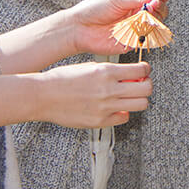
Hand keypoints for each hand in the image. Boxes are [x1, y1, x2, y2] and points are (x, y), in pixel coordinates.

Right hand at [36, 60, 150, 127]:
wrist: (43, 96)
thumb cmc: (62, 79)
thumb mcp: (89, 66)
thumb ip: (110, 71)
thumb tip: (129, 74)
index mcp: (106, 71)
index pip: (141, 70)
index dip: (145, 70)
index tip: (143, 71)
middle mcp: (109, 89)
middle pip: (146, 89)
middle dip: (146, 85)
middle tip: (140, 84)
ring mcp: (105, 107)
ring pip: (140, 105)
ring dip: (138, 100)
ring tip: (129, 97)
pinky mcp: (100, 121)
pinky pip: (123, 118)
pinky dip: (123, 113)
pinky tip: (115, 108)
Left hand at [68, 0, 166, 57]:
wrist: (79, 28)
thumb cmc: (93, 11)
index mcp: (133, 2)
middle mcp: (136, 16)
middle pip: (158, 12)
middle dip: (160, 7)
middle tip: (155, 4)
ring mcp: (135, 29)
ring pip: (155, 25)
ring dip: (156, 19)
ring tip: (149, 13)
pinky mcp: (132, 42)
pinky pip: (146, 39)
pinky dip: (149, 33)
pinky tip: (146, 26)